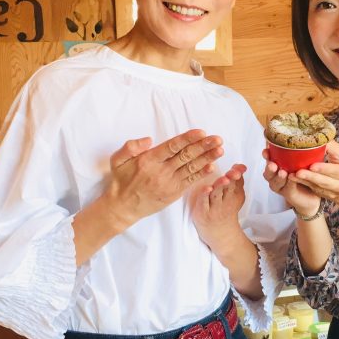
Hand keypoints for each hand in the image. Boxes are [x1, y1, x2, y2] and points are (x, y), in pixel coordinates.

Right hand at [99, 129, 223, 231]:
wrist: (123, 206)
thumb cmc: (121, 180)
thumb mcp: (117, 159)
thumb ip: (131, 146)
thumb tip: (149, 139)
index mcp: (149, 160)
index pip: (173, 146)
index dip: (188, 139)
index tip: (201, 132)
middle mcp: (162, 171)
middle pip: (186, 156)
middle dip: (204, 146)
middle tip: (218, 139)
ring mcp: (169, 183)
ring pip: (192, 167)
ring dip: (207, 158)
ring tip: (220, 150)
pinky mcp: (174, 193)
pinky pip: (191, 181)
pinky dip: (201, 173)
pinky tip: (212, 166)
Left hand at [191, 164, 246, 249]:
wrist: (220, 234)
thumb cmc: (226, 210)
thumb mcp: (236, 196)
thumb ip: (238, 180)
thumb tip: (240, 165)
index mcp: (234, 196)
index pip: (236, 183)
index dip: (237, 175)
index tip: (238, 169)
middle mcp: (225, 202)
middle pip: (228, 188)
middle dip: (230, 180)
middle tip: (232, 173)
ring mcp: (213, 208)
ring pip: (216, 195)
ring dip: (219, 186)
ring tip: (223, 179)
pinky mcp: (202, 213)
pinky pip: (203, 203)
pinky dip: (205, 196)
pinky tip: (207, 189)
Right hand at [263, 148, 321, 218]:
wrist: (313, 194)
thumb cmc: (307, 175)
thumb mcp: (304, 161)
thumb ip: (303, 152)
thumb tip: (309, 134)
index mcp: (278, 166)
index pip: (269, 159)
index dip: (266, 155)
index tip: (266, 150)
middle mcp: (276, 176)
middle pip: (268, 172)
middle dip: (269, 168)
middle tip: (273, 164)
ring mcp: (281, 186)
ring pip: (275, 182)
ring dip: (278, 177)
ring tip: (282, 172)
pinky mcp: (289, 194)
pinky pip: (287, 188)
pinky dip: (289, 183)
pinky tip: (291, 179)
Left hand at [288, 142, 338, 206]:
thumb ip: (332, 147)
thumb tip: (319, 136)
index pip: (336, 170)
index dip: (324, 169)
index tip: (313, 165)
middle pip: (325, 181)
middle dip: (312, 177)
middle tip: (299, 172)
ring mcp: (332, 192)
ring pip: (317, 186)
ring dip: (304, 181)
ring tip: (293, 175)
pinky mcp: (324, 195)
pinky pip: (312, 189)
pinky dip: (302, 183)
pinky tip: (293, 178)